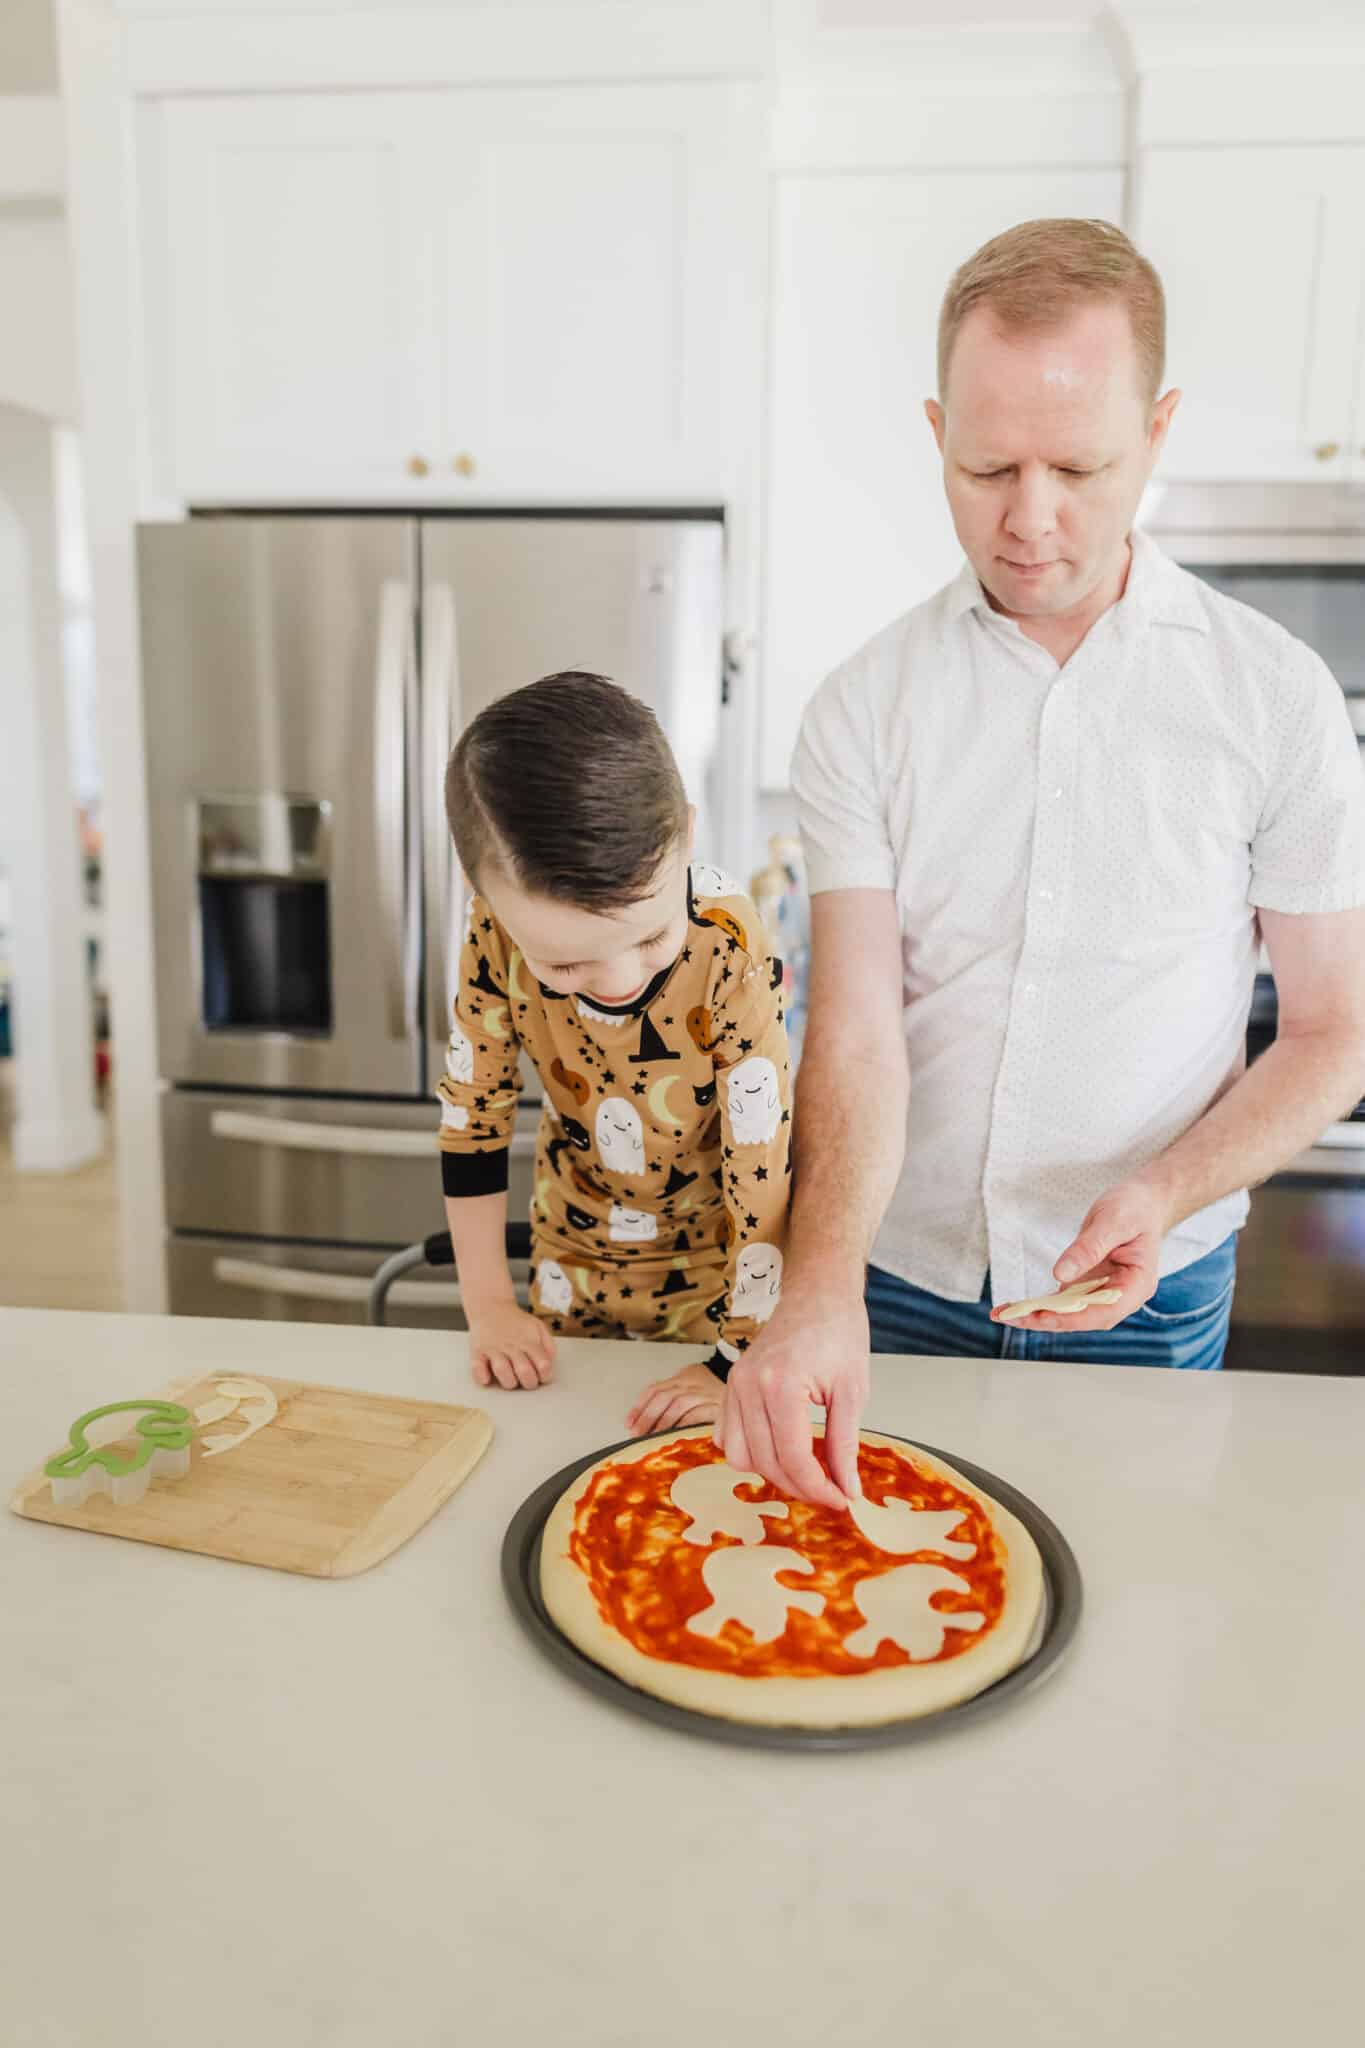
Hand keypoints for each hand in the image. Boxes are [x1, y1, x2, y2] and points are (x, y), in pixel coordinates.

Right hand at [467, 1302, 555, 1390]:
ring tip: (510, 1380)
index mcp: (529, 1341)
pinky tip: (487, 1378)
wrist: (491, 1305)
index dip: (545, 1375)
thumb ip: (548, 1345)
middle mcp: (512, 1345)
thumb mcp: (538, 1327)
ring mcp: (494, 1348)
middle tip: (527, 1381)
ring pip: (502, 1371)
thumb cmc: (516, 1321)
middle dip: (529, 1383)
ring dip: (508, 1382)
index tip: (542, 1376)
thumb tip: (549, 1363)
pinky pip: (477, 1368)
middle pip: (524, 1371)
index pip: (543, 1364)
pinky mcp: (477, 1350)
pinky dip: (482, 1376)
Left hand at [626, 1361, 722, 1436]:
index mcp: (681, 1378)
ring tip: (653, 1437)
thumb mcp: (690, 1390)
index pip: (654, 1389)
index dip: (639, 1406)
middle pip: (664, 1397)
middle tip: (637, 1434)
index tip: (629, 1424)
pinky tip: (675, 1436)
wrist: (743, 1388)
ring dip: (663, 1423)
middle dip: (648, 1417)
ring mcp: (704, 1393)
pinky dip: (684, 1425)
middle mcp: (691, 1383)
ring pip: (678, 1404)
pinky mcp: (717, 1406)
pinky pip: (697, 1414)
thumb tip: (643, 1426)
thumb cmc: (711, 1395)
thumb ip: (671, 1403)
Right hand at [714, 1281, 869, 1509]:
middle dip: (800, 1486)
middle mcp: (748, 1386)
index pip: (794, 1458)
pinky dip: (750, 1452)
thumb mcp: (853, 1391)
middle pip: (766, 1462)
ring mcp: (734, 1385)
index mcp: (780, 1386)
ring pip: (738, 1455)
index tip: (842, 1500)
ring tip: (806, 1471)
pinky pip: (726, 1435)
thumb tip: (847, 1489)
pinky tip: (780, 1450)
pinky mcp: (730, 1385)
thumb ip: (845, 1445)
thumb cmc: (839, 1333)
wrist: (818, 1293)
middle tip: (831, 1491)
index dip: (819, 1488)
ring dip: (771, 1472)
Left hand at [991, 1178, 1171, 1333]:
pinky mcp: (1089, 1284)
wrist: (1141, 1201)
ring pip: (1071, 1312)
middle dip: (1046, 1320)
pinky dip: (1041, 1303)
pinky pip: (1064, 1299)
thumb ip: (1088, 1248)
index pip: (1105, 1311)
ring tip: (1004, 1314)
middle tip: (1010, 1317)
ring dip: (1038, 1315)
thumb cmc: (1134, 1208)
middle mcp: (1121, 1295)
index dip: (1073, 1318)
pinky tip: (1017, 1306)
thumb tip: (1060, 1274)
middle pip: (1084, 1317)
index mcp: (1137, 1285)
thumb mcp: (1113, 1221)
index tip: (1042, 1316)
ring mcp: (1103, 1291)